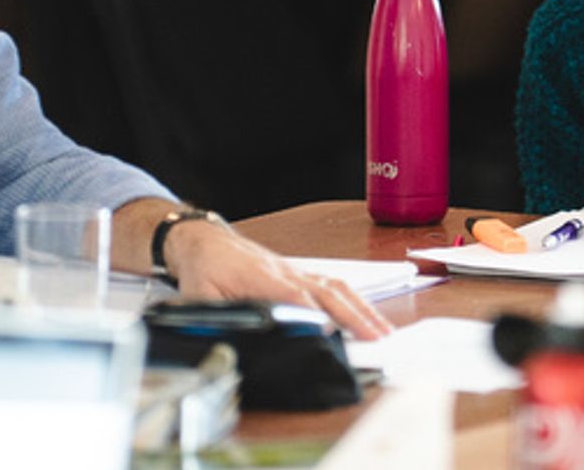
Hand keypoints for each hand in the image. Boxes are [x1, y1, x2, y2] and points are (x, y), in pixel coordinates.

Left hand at [166, 221, 393, 340]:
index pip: (295, 296)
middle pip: (328, 292)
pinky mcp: (301, 274)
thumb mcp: (201, 297)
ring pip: (337, 288)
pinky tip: (367, 314)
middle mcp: (287, 272)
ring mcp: (297, 271)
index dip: (315, 315)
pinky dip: (354, 300)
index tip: (332, 333)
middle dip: (355, 315)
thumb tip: (239, 340)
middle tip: (376, 337)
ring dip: (362, 308)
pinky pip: (333, 285)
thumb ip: (221, 318)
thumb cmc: (206, 270)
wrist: (206, 242)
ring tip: (383, 329)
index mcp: (262, 277)